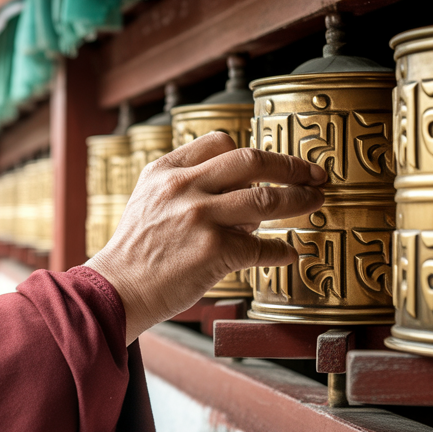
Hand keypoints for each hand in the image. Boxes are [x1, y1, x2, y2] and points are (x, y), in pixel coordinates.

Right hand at [85, 132, 327, 343]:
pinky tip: (289, 253)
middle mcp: (184, 187)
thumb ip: (187, 185)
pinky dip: (282, 251)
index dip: (253, 151)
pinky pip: (262, 247)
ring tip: (314, 202)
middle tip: (314, 174)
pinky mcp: (214, 251)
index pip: (220, 142)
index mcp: (167, 170)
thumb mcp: (148, 200)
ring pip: (265, 199)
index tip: (274, 161)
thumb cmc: (136, 251)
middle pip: (251, 160)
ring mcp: (200, 217)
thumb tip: (243, 191)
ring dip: (299, 200)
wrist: (117, 290)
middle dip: (290, 165)